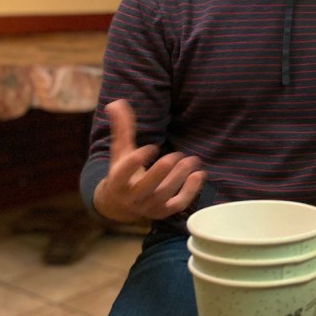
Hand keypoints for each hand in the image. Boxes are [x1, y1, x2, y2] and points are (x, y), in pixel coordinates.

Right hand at [93, 99, 205, 222]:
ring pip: (165, 194)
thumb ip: (121, 128)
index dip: (138, 160)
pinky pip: (178, 204)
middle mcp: (131, 197)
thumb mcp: (120, 150)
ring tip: (191, 159)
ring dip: (180, 176)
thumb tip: (116, 103)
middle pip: (149, 185)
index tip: (152, 146)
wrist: (121, 204)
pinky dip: (191, 191)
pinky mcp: (162, 212)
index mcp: (117, 181)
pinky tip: (199, 174)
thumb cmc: (123, 170)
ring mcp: (148, 206)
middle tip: (178, 154)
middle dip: (164, 169)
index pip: (124, 172)